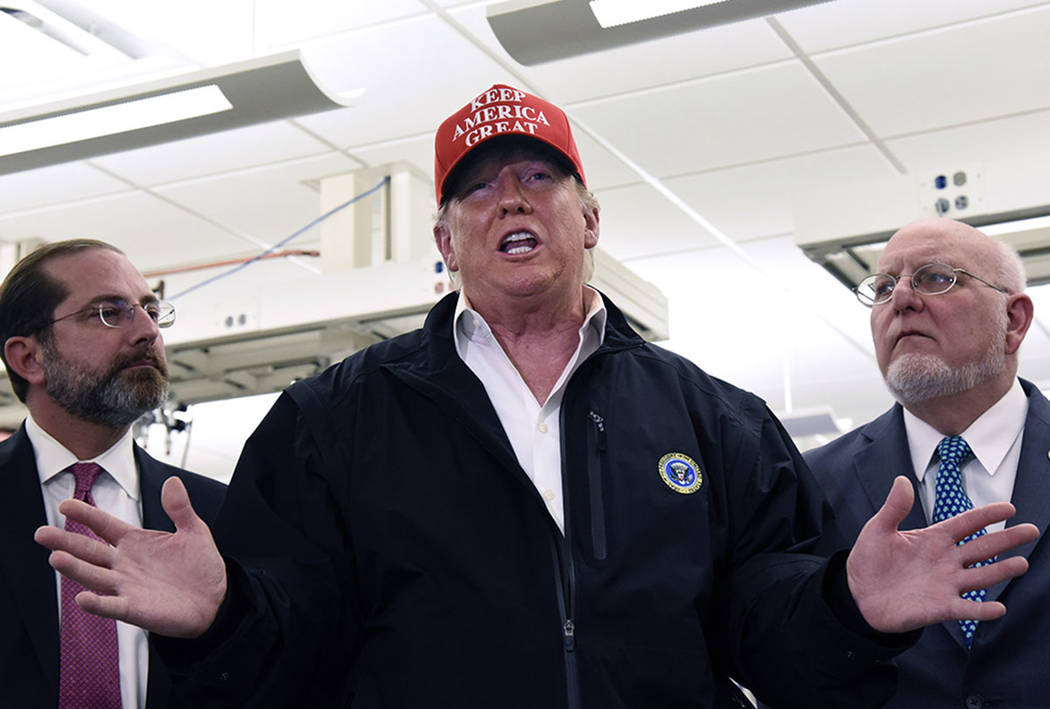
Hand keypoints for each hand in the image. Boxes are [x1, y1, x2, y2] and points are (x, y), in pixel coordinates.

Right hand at [34, 476, 226, 638]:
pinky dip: (97, 603)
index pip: (104, 525)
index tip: (65, 504)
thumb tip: (172, 481)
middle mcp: (124, 563)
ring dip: (75, 569)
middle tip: (41, 533)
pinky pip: (111, 606)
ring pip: (94, 576)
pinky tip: (82, 599)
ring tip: (56, 559)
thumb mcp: (194, 531)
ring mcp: (126, 586)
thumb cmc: (200, 566)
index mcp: (134, 542)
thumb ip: (180, 508)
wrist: (216, 599)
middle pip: (89, 550)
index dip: (85, 515)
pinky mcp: (134, 609)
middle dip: (66, 542)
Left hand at [846, 476, 1038, 632]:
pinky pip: (966, 609)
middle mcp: (946, 561)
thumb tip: (902, 480)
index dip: (986, 516)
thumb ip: (894, 508)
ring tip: (1022, 564)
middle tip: (1031, 530)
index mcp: (934, 539)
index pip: (965, 524)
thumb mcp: (878, 529)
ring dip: (1001, 571)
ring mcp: (946, 584)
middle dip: (1007, 539)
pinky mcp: (940, 608)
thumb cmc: (870, 560)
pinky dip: (981, 610)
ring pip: (981, 577)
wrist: (858, 595)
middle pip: (982, 548)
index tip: (1009, 508)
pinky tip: (998, 608)